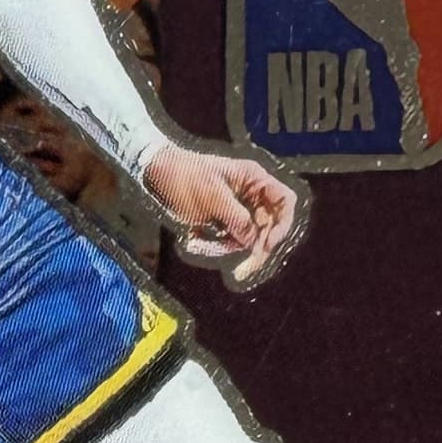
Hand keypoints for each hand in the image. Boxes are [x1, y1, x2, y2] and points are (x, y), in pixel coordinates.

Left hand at [143, 140, 299, 288]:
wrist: (155, 172)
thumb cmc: (184, 178)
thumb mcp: (212, 197)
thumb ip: (237, 219)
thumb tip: (253, 242)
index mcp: (254, 179)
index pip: (286, 201)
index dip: (282, 225)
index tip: (267, 244)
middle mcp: (252, 193)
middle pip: (270, 225)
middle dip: (257, 246)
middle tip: (242, 270)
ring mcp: (238, 207)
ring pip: (251, 235)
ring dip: (236, 248)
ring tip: (208, 248)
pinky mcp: (224, 219)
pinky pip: (233, 238)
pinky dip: (222, 246)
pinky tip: (200, 243)